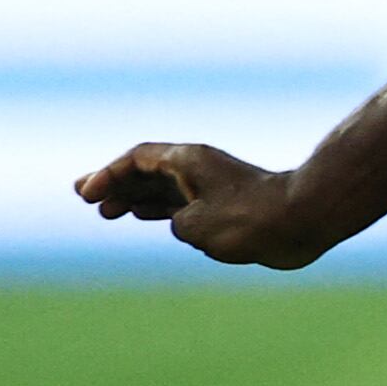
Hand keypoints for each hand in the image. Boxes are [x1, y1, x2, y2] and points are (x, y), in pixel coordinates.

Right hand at [74, 142, 330, 267]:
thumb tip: (181, 225)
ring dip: (134, 198)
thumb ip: (177, 223)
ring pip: (163, 190)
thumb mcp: (197, 226)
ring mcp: (211, 188)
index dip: (110, 173)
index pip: (139, 159)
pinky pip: (180, 205)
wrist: (302, 222)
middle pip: (147, 171)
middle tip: (84, 197)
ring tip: (105, 212)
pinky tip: (141, 216)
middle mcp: (198, 170)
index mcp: (189, 162)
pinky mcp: (224, 208)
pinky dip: (158, 210)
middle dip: (116, 183)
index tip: (90, 192)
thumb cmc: (250, 219)